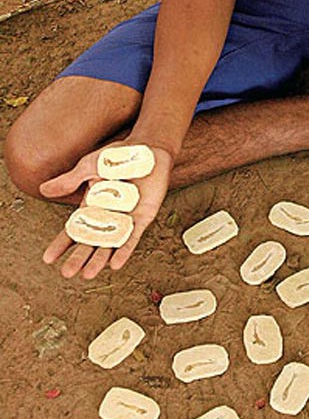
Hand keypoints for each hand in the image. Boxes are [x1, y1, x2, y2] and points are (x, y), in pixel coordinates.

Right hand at [40, 142, 173, 278]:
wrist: (147, 150)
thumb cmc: (117, 157)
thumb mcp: (88, 167)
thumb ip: (70, 181)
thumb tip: (43, 190)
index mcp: (92, 206)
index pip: (74, 229)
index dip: (61, 244)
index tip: (48, 259)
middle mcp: (108, 216)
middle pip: (91, 241)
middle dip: (79, 258)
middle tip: (67, 274)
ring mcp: (125, 218)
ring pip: (110, 244)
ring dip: (99, 259)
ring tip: (87, 275)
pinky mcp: (143, 217)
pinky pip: (132, 237)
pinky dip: (124, 250)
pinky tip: (115, 264)